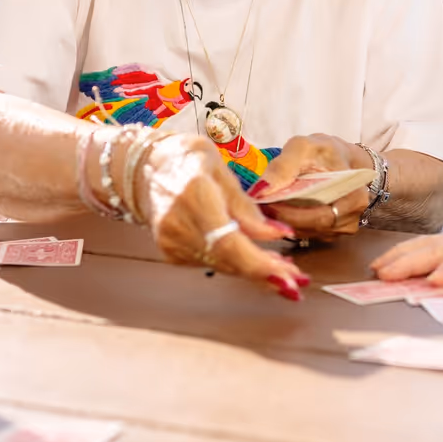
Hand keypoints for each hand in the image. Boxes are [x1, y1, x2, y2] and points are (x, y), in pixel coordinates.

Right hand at [135, 134, 308, 299]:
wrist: (143, 167)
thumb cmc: (185, 158)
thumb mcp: (220, 168)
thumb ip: (247, 206)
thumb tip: (278, 234)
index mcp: (194, 195)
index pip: (229, 242)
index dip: (260, 264)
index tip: (288, 277)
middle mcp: (178, 224)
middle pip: (229, 260)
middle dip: (267, 274)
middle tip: (299, 283)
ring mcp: (171, 243)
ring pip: (224, 265)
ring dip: (258, 272)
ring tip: (290, 273)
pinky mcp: (172, 252)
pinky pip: (213, 261)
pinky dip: (239, 264)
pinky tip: (262, 262)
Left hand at [255, 133, 372, 238]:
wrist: (340, 157)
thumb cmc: (324, 151)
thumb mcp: (303, 147)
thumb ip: (283, 166)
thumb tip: (262, 190)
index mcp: (354, 198)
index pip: (321, 217)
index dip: (291, 214)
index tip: (267, 204)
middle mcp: (352, 218)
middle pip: (313, 228)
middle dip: (284, 220)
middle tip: (261, 208)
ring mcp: (342, 228)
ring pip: (308, 233)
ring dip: (285, 223)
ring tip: (266, 208)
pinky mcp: (331, 232)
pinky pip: (308, 233)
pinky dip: (290, 224)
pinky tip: (277, 212)